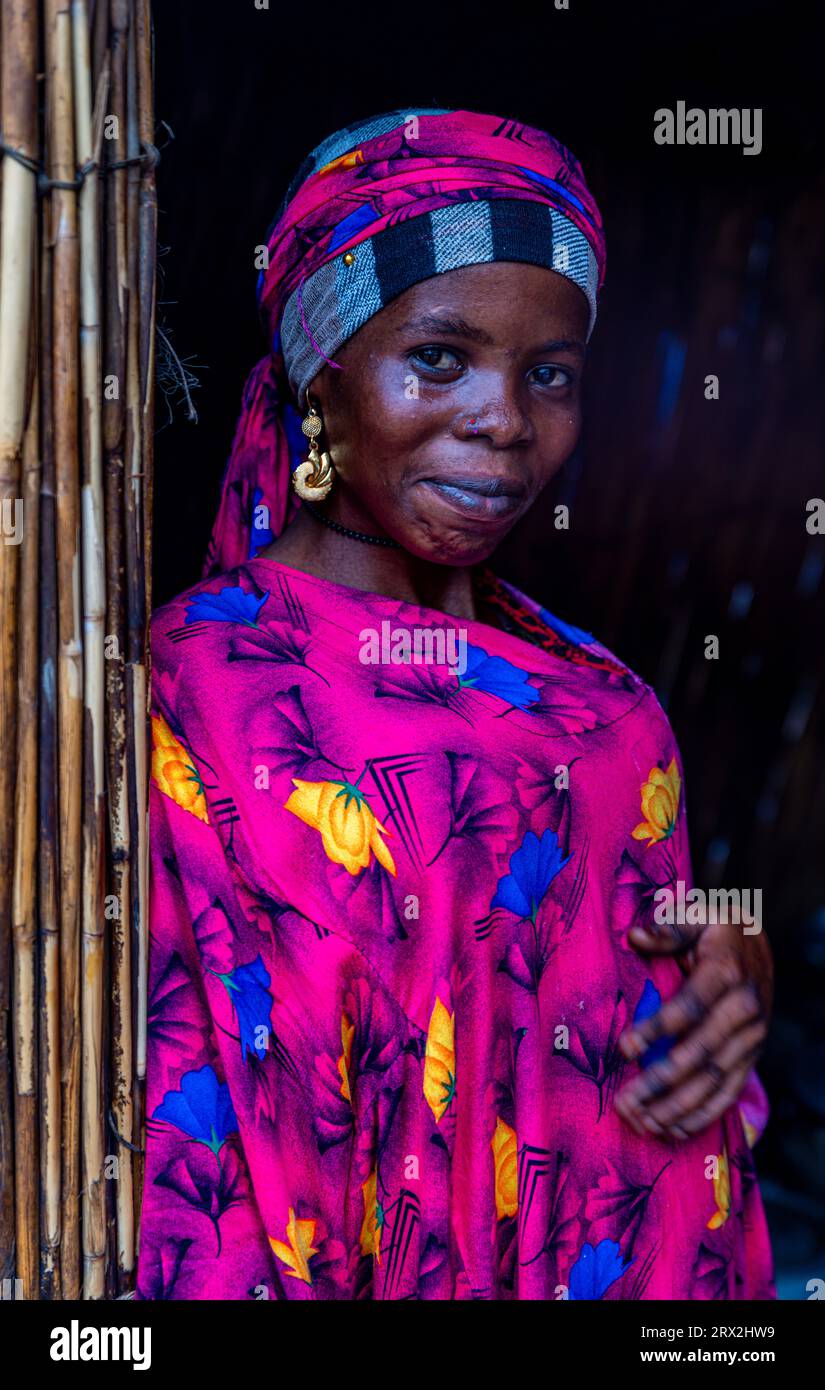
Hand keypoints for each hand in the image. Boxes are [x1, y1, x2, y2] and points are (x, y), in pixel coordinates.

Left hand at [614, 903, 772, 1142]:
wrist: (759, 942)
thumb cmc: (716, 929)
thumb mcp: (695, 916)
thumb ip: (668, 928)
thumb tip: (635, 935)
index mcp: (727, 972)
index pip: (690, 1008)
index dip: (658, 1029)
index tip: (624, 1048)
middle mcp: (745, 1010)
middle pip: (701, 1053)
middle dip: (662, 1081)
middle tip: (626, 1101)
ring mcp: (752, 1037)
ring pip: (715, 1079)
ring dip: (678, 1106)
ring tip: (642, 1122)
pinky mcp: (752, 1056)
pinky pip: (730, 1091)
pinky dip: (704, 1115)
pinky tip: (673, 1129)